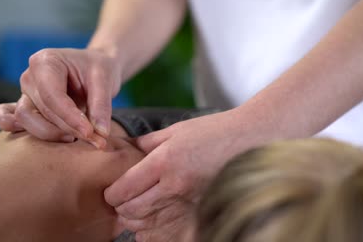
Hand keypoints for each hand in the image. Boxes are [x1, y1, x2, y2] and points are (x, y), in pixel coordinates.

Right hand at [0, 48, 121, 146]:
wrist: (95, 68)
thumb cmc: (98, 68)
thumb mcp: (106, 80)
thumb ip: (102, 106)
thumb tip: (101, 133)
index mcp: (46, 62)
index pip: (52, 96)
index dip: (70, 118)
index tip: (90, 133)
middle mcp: (30, 77)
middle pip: (42, 111)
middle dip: (68, 128)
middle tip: (95, 139)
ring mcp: (26, 93)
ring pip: (27, 120)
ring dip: (53, 134)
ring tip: (81, 137)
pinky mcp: (28, 107)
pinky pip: (16, 122)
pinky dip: (32, 133)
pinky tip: (57, 138)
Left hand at [104, 110, 252, 239]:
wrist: (250, 140)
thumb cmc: (214, 131)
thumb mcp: (176, 130)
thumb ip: (146, 143)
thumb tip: (124, 150)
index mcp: (165, 161)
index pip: (123, 189)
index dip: (112, 193)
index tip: (113, 190)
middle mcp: (175, 185)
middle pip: (131, 211)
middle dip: (121, 208)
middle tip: (123, 200)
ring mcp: (190, 203)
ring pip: (147, 226)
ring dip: (136, 220)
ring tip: (139, 208)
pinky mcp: (201, 212)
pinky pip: (168, 234)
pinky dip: (156, 231)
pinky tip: (157, 219)